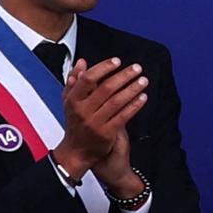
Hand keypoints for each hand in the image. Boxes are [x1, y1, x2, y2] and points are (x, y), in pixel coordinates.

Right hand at [52, 57, 148, 178]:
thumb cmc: (75, 123)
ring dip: (132, 89)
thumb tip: (82, 62)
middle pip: (106, 88)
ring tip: (143, 80)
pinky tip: (143, 97)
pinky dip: (134, 105)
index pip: (88, 79)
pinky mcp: (107, 133)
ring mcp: (95, 122)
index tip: (117, 61)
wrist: (77, 151)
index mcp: (73, 100)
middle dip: (124, 76)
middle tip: (137, 68)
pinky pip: (123, 116)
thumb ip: (75, 81)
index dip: (103, 68)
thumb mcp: (69, 101)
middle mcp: (83, 110)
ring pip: (116, 101)